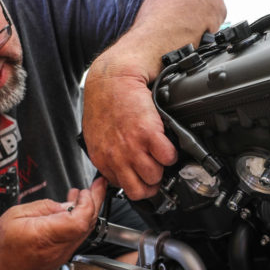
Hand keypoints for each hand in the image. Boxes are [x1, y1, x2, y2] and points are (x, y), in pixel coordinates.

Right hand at [0, 177, 107, 269]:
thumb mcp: (16, 214)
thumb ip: (45, 207)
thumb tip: (66, 204)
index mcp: (44, 236)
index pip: (79, 221)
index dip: (87, 204)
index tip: (86, 191)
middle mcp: (57, 250)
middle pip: (87, 225)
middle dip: (94, 203)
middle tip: (96, 186)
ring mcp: (60, 256)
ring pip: (84, 232)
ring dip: (87, 212)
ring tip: (82, 195)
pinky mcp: (59, 259)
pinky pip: (76, 238)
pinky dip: (79, 222)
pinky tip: (72, 211)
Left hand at [82, 69, 176, 199]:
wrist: (113, 79)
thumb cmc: (105, 102)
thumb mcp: (97, 135)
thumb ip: (108, 155)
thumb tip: (121, 168)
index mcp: (102, 159)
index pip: (124, 188)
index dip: (137, 183)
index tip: (143, 176)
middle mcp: (116, 157)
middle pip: (140, 190)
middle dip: (151, 183)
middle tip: (156, 169)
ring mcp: (132, 147)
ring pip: (155, 176)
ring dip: (162, 167)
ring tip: (161, 153)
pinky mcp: (148, 133)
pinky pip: (168, 157)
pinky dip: (172, 152)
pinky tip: (167, 141)